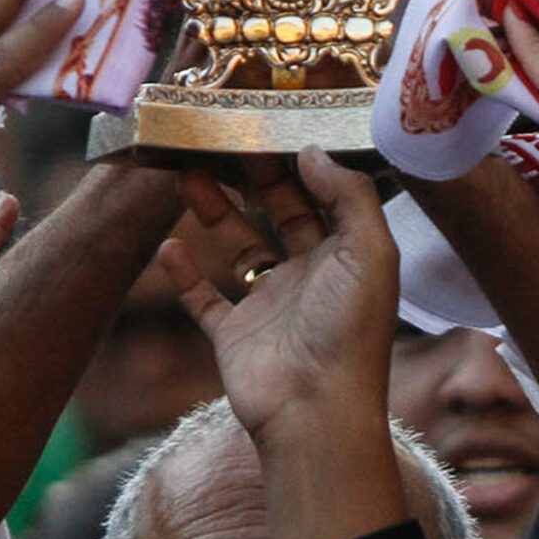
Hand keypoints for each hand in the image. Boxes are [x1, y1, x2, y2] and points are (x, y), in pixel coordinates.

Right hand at [157, 148, 397, 451]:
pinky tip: (169, 246)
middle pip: (277, 214)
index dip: (297, 163)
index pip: (321, 197)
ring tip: (187, 174)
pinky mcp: (233, 336)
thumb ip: (347, 196)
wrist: (314, 412)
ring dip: (213, 212)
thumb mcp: (369, 252)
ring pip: (237, 247)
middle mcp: (309, 278)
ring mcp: (268, 307)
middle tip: (223, 140)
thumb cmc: (350, 332)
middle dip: (252, 178)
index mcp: (346, 257)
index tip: (269, 126)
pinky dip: (184, 275)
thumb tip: (312, 151)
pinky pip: (203, 299)